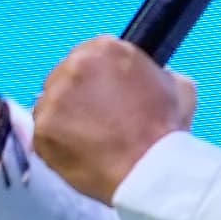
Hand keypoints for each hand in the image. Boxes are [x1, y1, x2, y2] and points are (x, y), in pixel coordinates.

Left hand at [27, 38, 197, 203]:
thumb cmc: (165, 131)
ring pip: (51, 104)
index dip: (98, 77)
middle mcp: (74, 68)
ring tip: (89, 139)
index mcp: (105, 50)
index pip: (90, 54)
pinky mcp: (42, 129)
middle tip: (97, 118)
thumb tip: (154, 76)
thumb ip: (157, 73)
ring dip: (65, 118)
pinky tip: (78, 152)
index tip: (104, 93)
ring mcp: (53, 99)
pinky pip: (43, 133)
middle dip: (78, 95)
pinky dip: (56, 143)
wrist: (150, 170)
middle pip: (65, 76)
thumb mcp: (178, 87)